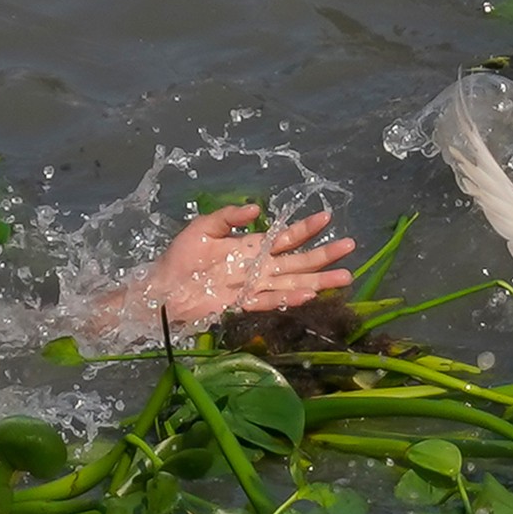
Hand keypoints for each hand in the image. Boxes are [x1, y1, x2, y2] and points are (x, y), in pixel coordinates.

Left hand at [136, 205, 356, 327]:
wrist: (162, 289)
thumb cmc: (180, 258)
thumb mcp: (203, 228)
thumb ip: (228, 217)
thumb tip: (256, 209)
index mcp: (252, 247)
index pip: (286, 237)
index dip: (306, 228)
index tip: (327, 216)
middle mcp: (260, 267)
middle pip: (299, 261)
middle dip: (325, 254)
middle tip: (350, 246)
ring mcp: (254, 286)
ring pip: (294, 282)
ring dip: (319, 280)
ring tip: (345, 276)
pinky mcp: (243, 304)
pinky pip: (271, 301)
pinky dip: (290, 299)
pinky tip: (310, 295)